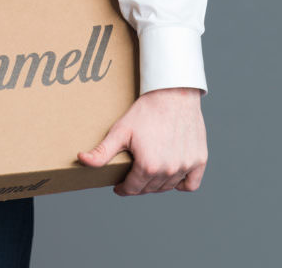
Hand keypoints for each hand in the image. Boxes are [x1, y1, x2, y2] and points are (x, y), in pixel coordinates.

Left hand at [78, 87, 206, 195]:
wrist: (173, 92)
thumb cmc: (145, 110)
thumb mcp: (120, 130)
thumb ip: (101, 151)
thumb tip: (81, 160)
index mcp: (148, 166)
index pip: (132, 189)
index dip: (122, 188)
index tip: (118, 185)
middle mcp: (168, 171)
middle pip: (149, 189)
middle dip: (138, 185)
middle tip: (132, 176)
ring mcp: (186, 166)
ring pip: (168, 187)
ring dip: (157, 184)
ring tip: (148, 172)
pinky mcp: (199, 160)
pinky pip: (190, 184)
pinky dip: (181, 183)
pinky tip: (171, 175)